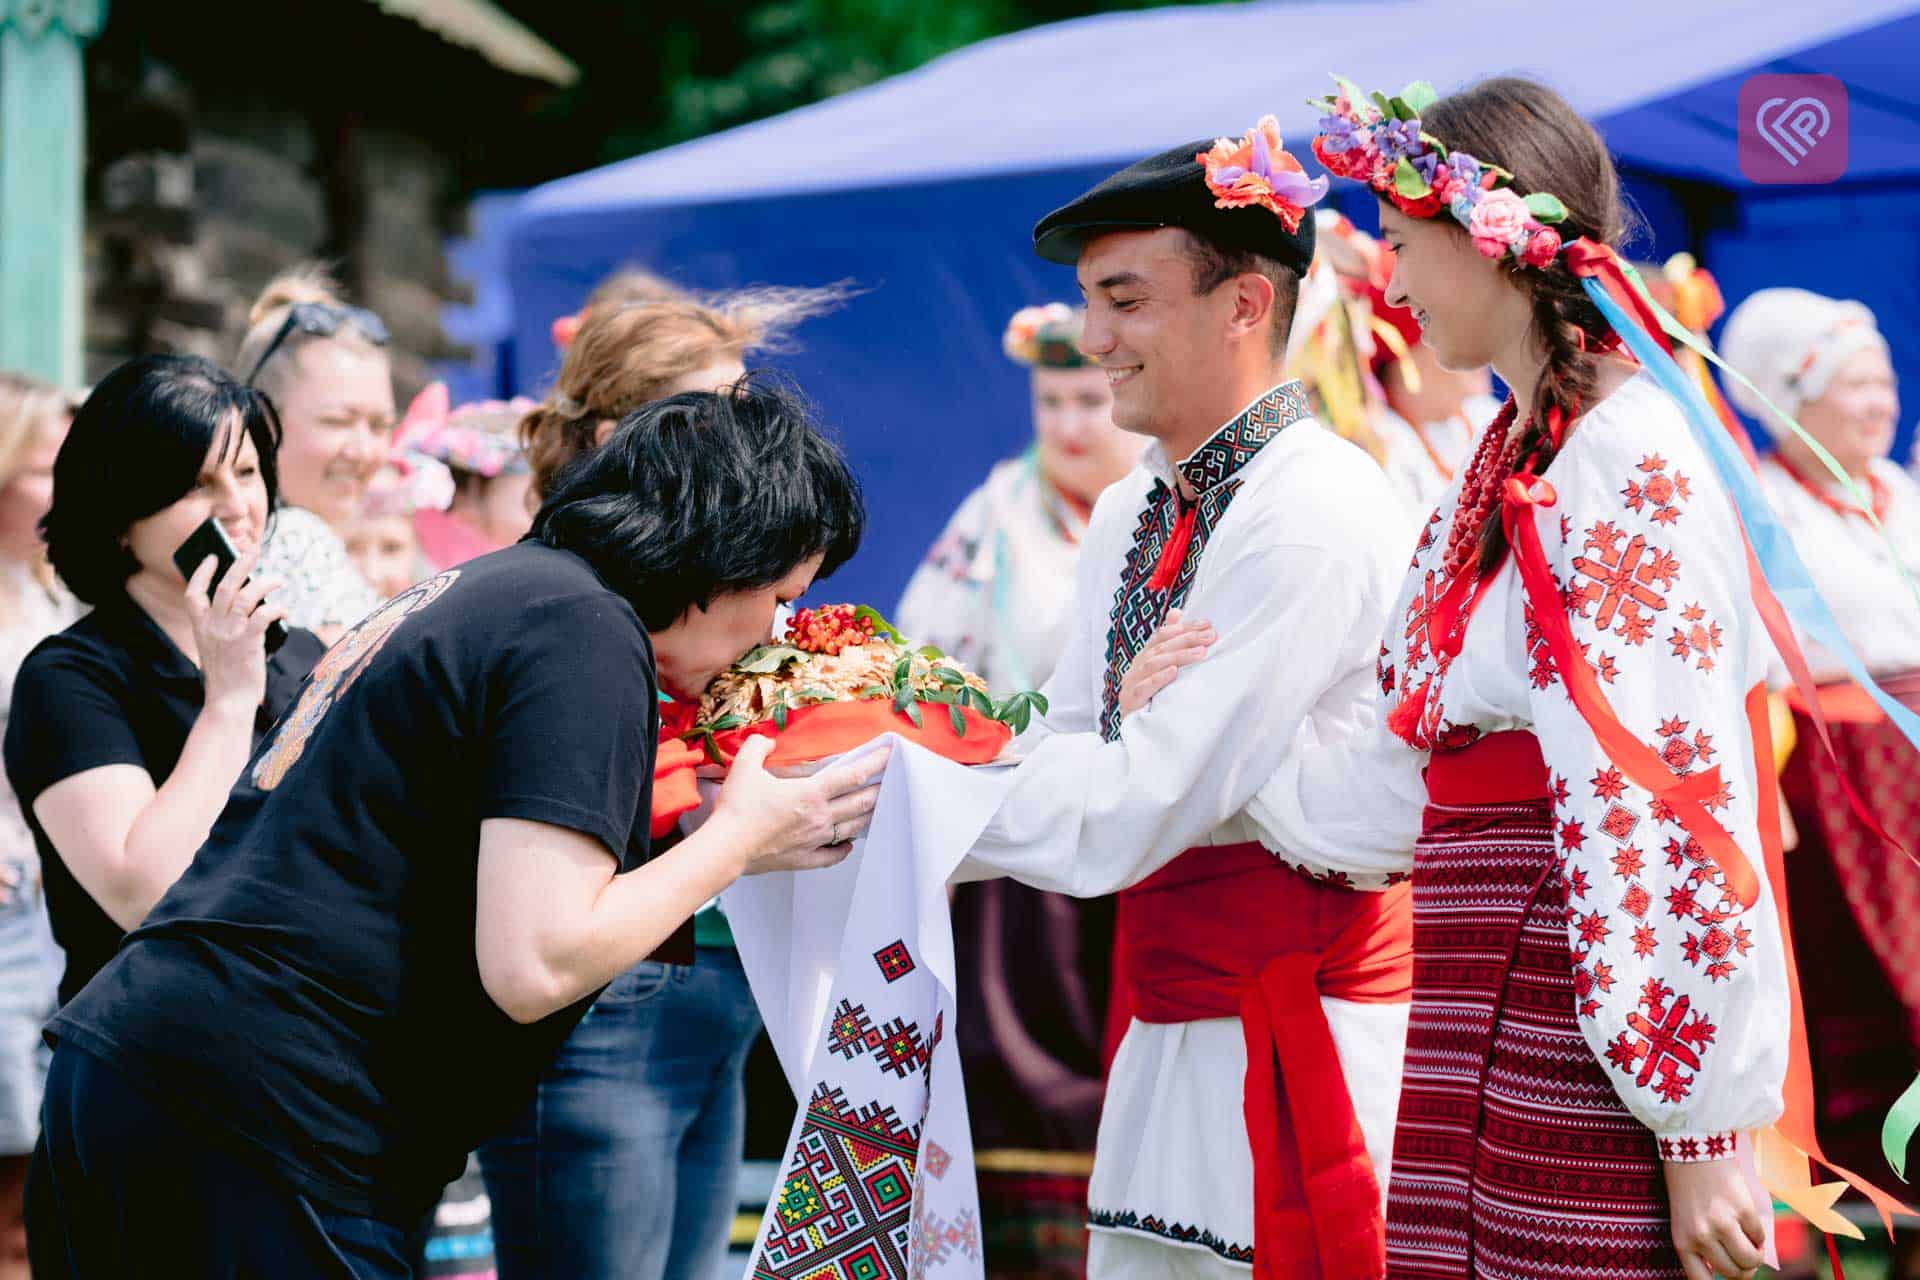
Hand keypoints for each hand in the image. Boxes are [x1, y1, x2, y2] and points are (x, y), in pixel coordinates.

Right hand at [184, 549, 285, 713]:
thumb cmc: (227, 675)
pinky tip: (284, 610)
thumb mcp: (216, 647)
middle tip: (252, 550)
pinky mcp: (249, 642)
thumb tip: (249, 604)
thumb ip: (224, 627)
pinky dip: (276, 608)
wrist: (229, 702)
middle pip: (224, 586)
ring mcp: (230, 633)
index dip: (201, 573)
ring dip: (265, 583)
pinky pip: (264, 614)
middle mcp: (213, 627)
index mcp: (200, 627)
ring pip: (246, 596)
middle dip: (239, 564)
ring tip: (278, 579)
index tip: (211, 557)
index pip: (193, 594)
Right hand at [711, 737, 890, 875]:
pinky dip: (845, 848)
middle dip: (878, 789)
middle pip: (860, 802)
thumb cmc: (736, 810)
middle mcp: (819, 817)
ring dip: (867, 816)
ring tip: (875, 807)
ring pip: (852, 827)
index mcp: (810, 793)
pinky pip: (833, 855)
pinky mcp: (804, 859)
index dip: (875, 762)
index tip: (890, 754)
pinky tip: (848, 844)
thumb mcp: (744, 766)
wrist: (726, 848)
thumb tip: (768, 741)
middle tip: (889, 780)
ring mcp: (815, 840)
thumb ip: (758, 746)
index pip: (852, 774)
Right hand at [1117, 609, 1215, 717]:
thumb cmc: (1151, 698)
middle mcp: (1136, 667)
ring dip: (1178, 656)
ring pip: (1153, 664)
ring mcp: (1131, 683)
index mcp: (1143, 657)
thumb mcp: (1162, 669)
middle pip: (1160, 647)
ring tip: (1200, 653)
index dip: (1184, 628)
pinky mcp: (1131, 701)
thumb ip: (1168, 642)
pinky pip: (1144, 688)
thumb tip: (1176, 612)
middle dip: (1186, 640)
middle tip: (1210, 637)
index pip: (1162, 636)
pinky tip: (1174, 673)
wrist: (1135, 732)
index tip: (1207, 625)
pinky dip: (1159, 678)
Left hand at [1664, 1157, 1765, 1279]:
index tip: (1730, 1275)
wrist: (1692, 1149)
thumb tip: (1731, 1270)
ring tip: (1750, 1241)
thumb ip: (1701, 1246)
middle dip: (1744, 1268)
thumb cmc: (1687, 1187)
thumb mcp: (1684, 1220)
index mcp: (1682, 1241)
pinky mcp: (1742, 1211)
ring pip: (1751, 1260)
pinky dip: (1759, 1234)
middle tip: (1745, 1254)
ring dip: (1756, 1254)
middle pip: (1734, 1273)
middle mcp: (1701, 1237)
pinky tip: (1748, 1220)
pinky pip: (1760, 1236)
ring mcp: (1722, 1224)